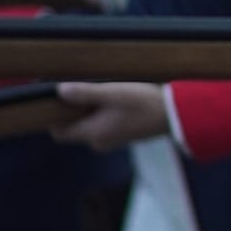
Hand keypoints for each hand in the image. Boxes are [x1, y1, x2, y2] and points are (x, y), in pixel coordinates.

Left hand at [53, 82, 168, 151]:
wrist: (177, 115)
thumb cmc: (144, 103)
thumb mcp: (113, 93)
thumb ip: (84, 93)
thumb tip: (59, 91)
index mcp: (93, 134)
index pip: (59, 133)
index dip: (54, 117)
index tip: (58, 99)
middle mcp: (100, 141)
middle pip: (74, 128)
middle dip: (74, 111)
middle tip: (82, 89)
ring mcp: (113, 140)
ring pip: (90, 125)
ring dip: (91, 110)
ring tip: (103, 90)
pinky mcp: (125, 135)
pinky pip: (105, 125)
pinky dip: (105, 113)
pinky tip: (117, 98)